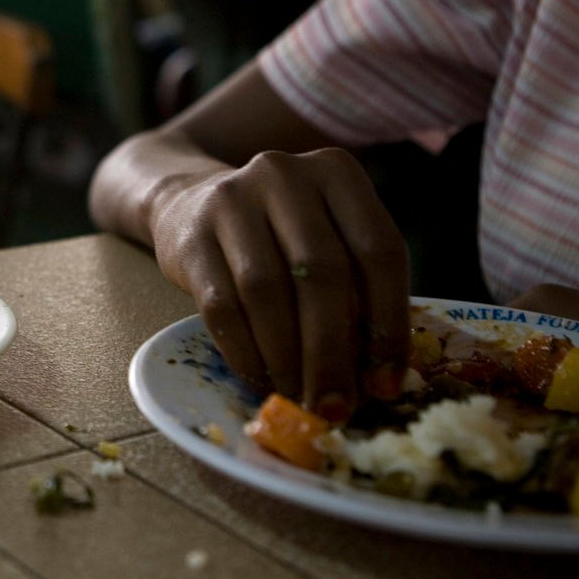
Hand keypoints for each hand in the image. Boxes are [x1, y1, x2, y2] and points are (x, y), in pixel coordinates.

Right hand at [148, 148, 409, 419]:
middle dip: (332, 351)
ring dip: (286, 357)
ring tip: (297, 396)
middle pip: (320, 272)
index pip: (378, 250)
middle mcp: (284, 174)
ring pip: (267, 291)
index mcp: (336, 172)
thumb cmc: (278, 234)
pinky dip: (245, 352)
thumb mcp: (326, 237)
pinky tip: (260, 379)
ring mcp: (231, 200)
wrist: (189, 202)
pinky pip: (221, 306)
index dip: (389, 323)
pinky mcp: (189, 236)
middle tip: (336, 405)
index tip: (386, 383)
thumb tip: (378, 379)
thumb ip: (357, 289)